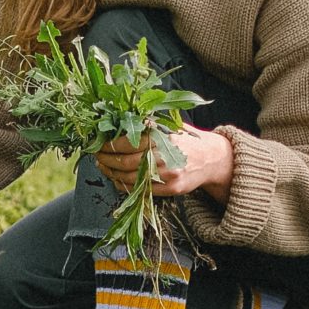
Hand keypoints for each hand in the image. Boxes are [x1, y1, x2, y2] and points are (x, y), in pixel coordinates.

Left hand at [96, 126, 235, 199]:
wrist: (212, 158)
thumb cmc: (186, 139)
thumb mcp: (170, 124)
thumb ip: (148, 123)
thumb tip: (118, 119)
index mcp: (161, 136)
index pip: (126, 142)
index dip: (108, 144)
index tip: (97, 143)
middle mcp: (164, 156)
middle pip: (124, 161)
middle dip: (105, 159)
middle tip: (96, 155)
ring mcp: (167, 174)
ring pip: (129, 177)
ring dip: (111, 173)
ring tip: (103, 166)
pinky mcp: (170, 189)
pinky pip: (139, 190)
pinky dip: (123, 185)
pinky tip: (116, 178)